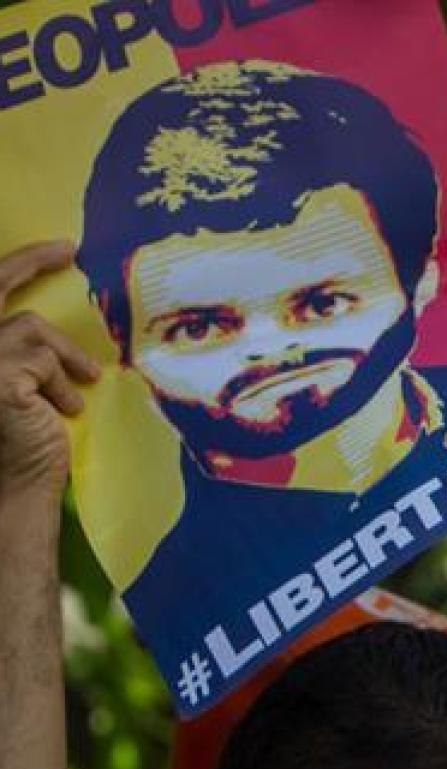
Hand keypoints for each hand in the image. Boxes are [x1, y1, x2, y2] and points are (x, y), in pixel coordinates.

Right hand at [0, 241, 98, 493]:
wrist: (15, 486)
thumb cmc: (20, 439)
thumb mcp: (21, 381)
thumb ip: (26, 350)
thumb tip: (55, 322)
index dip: (21, 264)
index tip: (60, 248)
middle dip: (30, 260)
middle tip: (69, 249)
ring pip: (32, 328)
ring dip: (63, 359)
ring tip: (76, 391)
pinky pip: (46, 360)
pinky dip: (63, 383)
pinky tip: (65, 410)